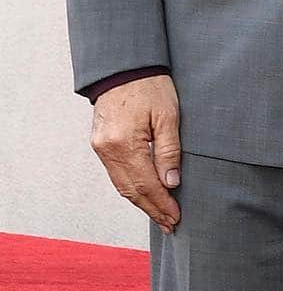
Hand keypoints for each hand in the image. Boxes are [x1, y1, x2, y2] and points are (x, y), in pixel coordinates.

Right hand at [91, 76, 181, 234]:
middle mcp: (108, 150)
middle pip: (131, 190)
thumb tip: (171, 182)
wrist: (123, 67)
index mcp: (124, 143)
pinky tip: (143, 195)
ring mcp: (101, 148)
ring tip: (160, 215)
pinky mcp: (100, 144)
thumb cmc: (150, 85)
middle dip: (152, 209)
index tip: (175, 217)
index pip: (146, 184)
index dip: (161, 203)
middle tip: (170, 224)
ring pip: (121, 186)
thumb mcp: (168, 114)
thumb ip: (169, 149)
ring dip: (141, 202)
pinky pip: (115, 174)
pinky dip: (130, 188)